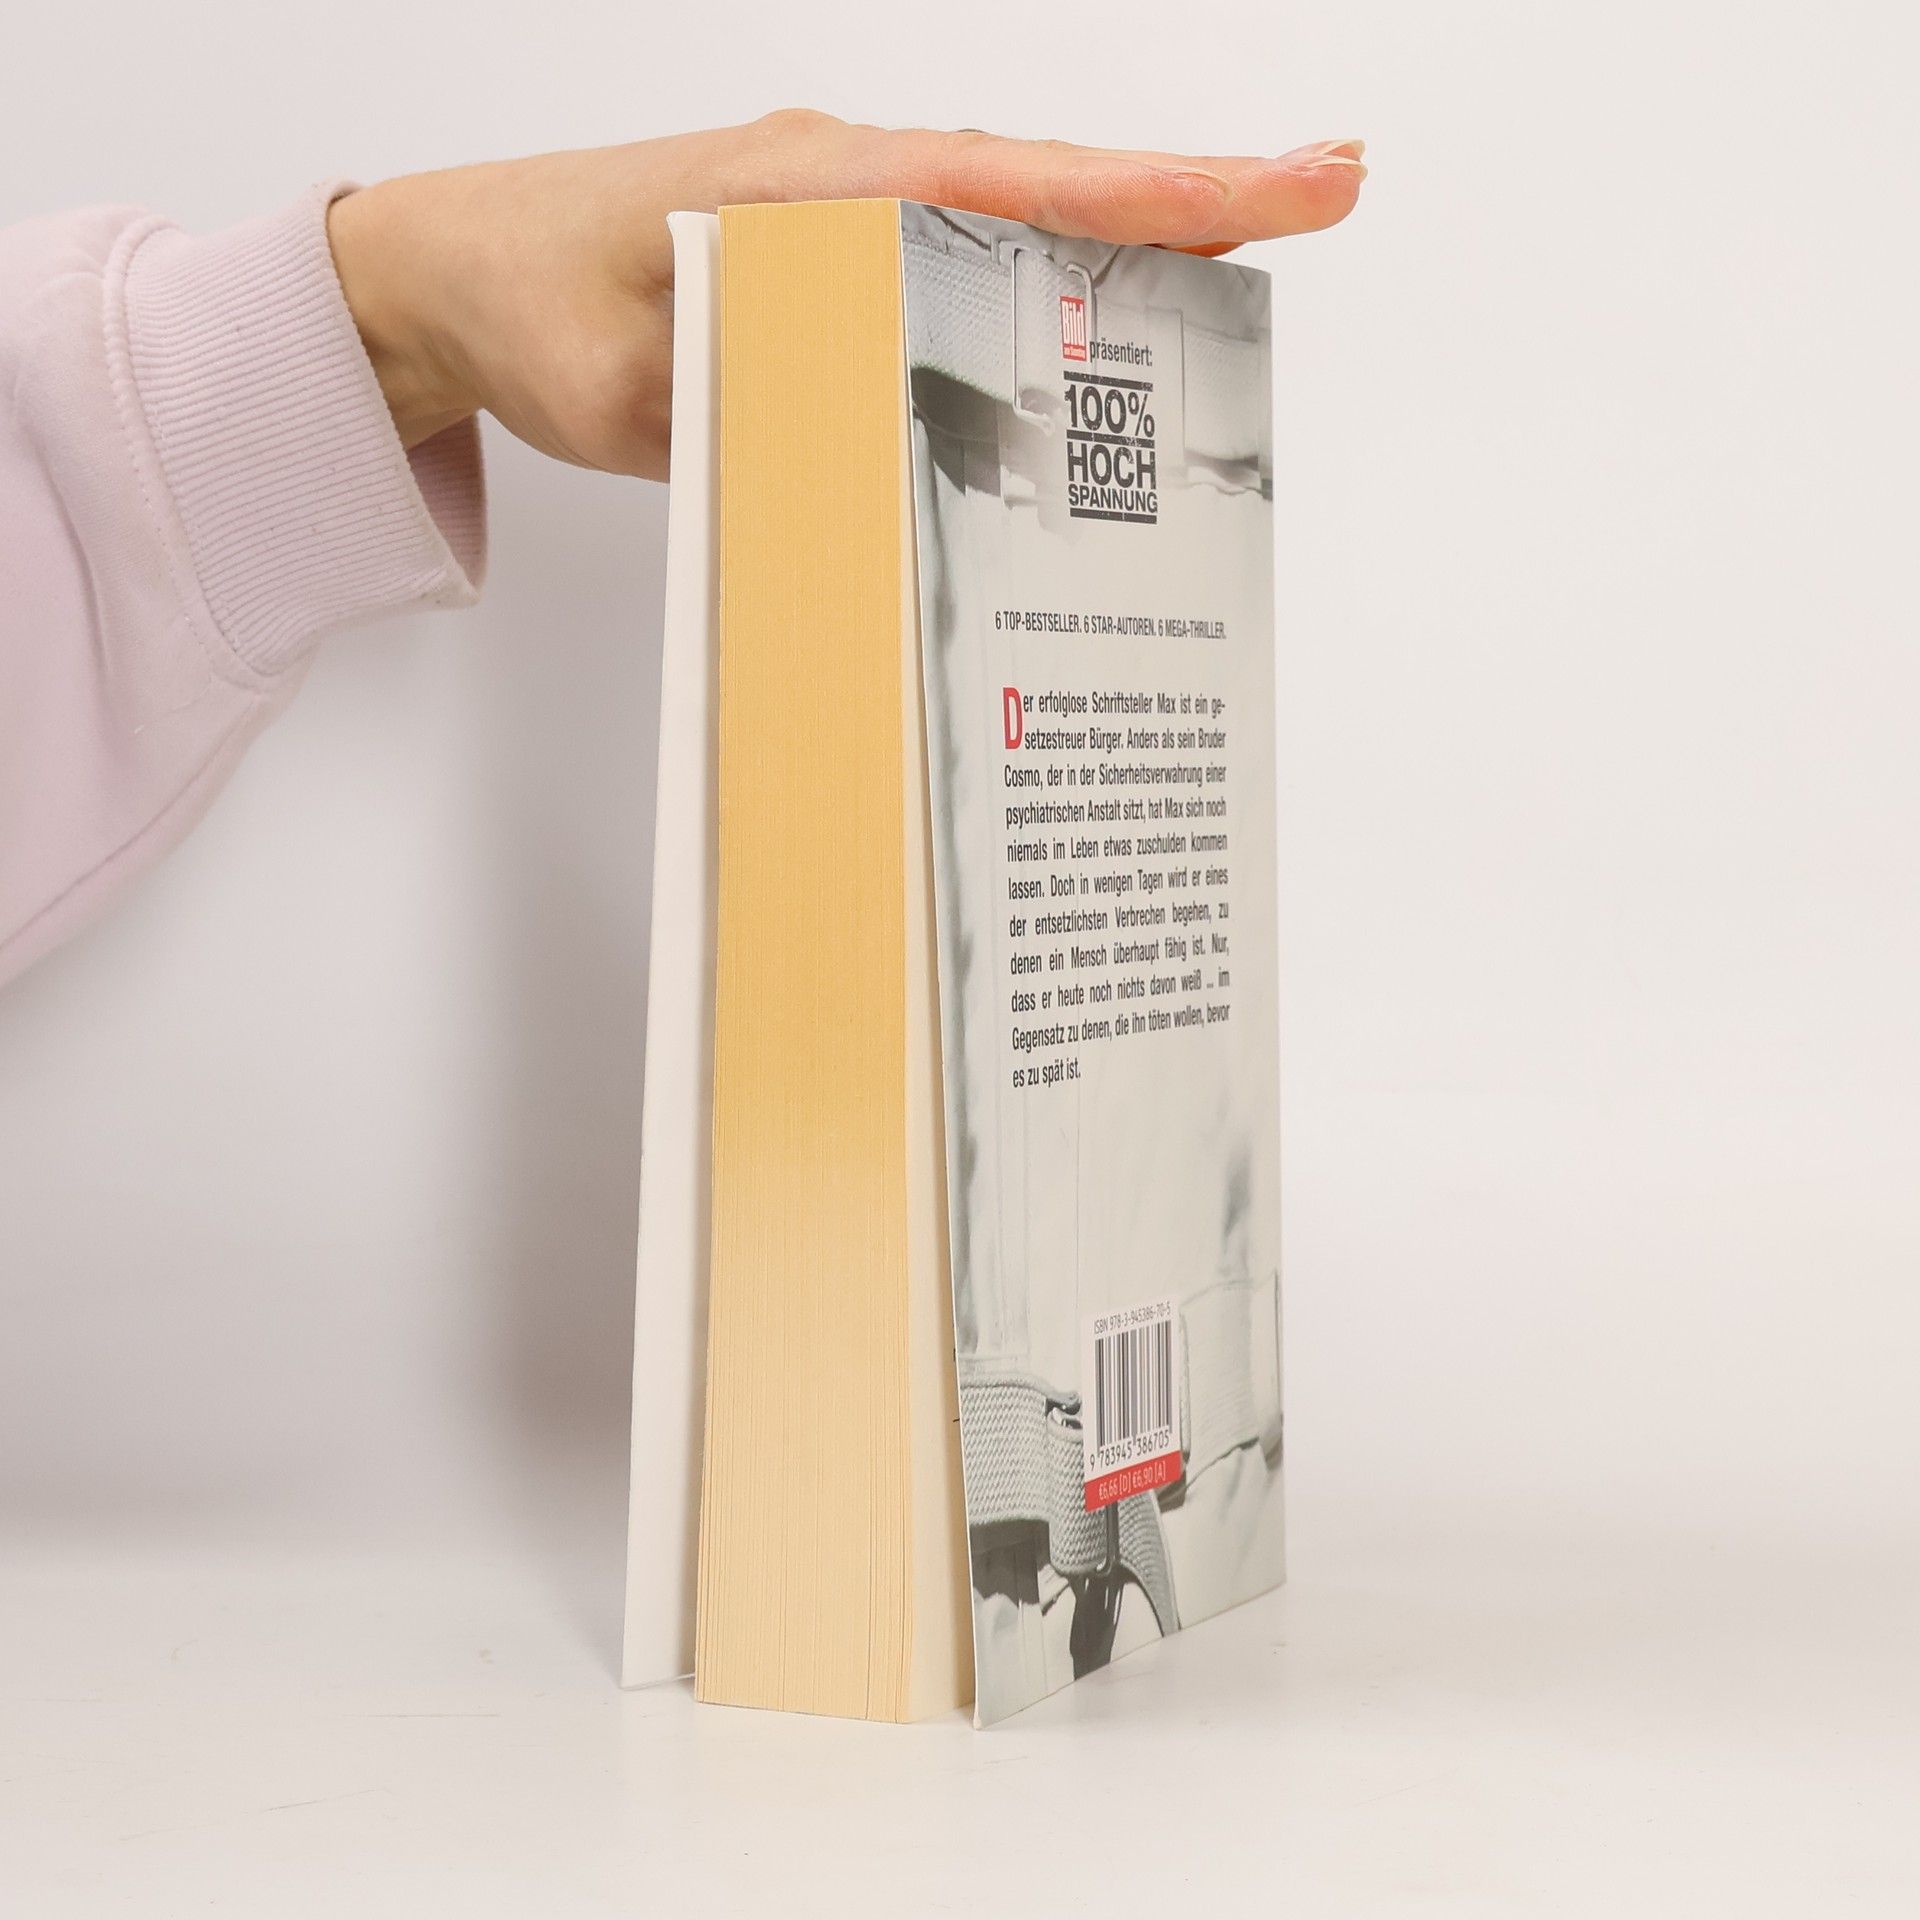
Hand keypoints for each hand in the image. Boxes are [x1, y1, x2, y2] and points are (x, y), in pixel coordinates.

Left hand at [326, 110, 1365, 479]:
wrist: (453, 271)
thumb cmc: (531, 308)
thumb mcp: (635, 381)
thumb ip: (758, 401)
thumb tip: (881, 439)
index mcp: (811, 187)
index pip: (1015, 183)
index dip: (1156, 194)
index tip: (1282, 187)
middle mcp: (843, 178)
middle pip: (1046, 183)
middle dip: (1187, 198)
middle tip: (1324, 196)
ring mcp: (841, 207)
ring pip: (1012, 214)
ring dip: (1129, 232)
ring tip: (1249, 258)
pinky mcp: (829, 249)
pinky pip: (959, 251)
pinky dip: (1042, 270)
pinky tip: (1099, 311)